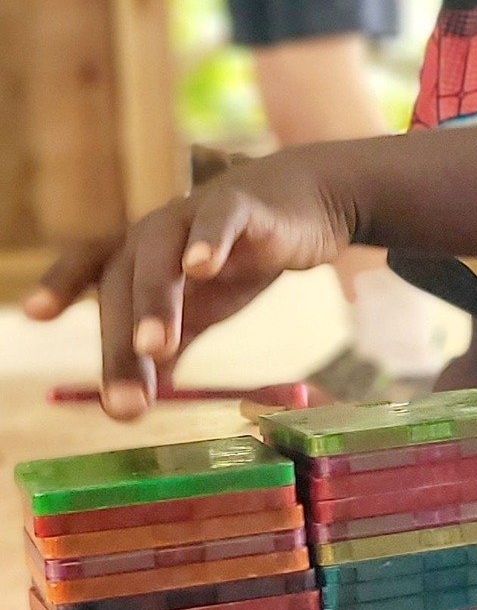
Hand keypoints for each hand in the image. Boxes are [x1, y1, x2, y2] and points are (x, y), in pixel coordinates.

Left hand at [30, 153, 356, 417]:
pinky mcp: (243, 206)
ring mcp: (197, 214)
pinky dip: (209, 241)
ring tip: (155, 346)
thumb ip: (170, 348)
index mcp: (141, 254)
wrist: (307, 205)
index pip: (92, 265)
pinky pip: (220, 220)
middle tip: (127, 404)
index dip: (62, 284)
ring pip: (163, 252)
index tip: (35, 314)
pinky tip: (203, 267)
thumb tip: (132, 403)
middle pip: (124, 280)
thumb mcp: (201, 309)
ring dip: (155, 299)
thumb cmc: (241, 256)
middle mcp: (158, 231)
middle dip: (121, 343)